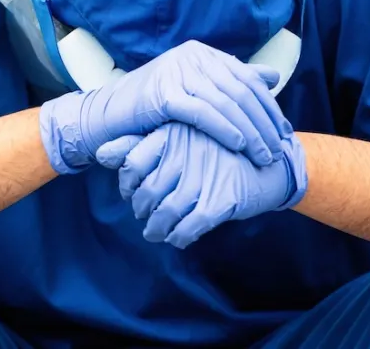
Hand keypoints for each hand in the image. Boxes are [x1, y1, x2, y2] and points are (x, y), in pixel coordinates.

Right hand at [39, 40, 291, 174]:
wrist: (108, 117)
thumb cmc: (153, 109)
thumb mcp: (195, 91)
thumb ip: (232, 82)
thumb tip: (271, 77)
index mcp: (201, 53)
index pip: (246, 79)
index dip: (268, 107)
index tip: (284, 133)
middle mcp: (191, 56)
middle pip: (240, 91)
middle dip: (263, 122)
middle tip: (278, 149)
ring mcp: (176, 72)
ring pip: (226, 102)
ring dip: (250, 131)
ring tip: (263, 154)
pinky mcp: (164, 93)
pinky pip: (203, 113)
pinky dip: (225, 129)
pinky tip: (239, 145)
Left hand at [96, 124, 307, 247]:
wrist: (270, 163)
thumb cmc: (217, 150)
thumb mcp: (178, 138)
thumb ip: (136, 144)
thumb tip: (99, 153)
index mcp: (172, 133)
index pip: (132, 163)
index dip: (128, 184)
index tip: (133, 192)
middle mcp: (185, 152)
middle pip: (147, 192)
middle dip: (142, 210)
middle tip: (145, 215)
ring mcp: (204, 176)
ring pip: (166, 213)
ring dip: (157, 229)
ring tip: (156, 231)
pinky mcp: (221, 200)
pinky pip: (189, 227)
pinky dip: (179, 236)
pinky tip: (178, 236)